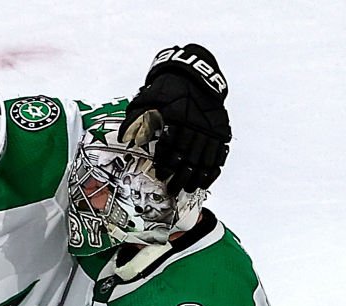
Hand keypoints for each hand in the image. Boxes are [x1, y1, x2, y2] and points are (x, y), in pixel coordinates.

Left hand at [119, 44, 231, 193]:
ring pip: (204, 158)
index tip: (161, 174)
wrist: (192, 75)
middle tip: (173, 189)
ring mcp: (209, 128)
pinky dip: (213, 169)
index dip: (166, 163)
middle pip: (188, 156)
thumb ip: (135, 120)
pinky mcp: (221, 130)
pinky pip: (219, 154)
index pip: (171, 147)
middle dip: (180, 176)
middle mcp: (194, 124)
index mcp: (175, 118)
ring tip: (188, 188)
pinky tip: (206, 180)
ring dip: (196, 176)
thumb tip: (125, 138)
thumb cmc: (166, 91)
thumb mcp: (146, 100)